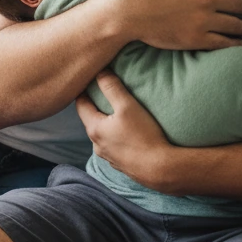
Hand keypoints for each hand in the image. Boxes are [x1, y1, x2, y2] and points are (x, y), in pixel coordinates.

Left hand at [76, 71, 170, 189]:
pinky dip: (116, 136)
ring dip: (106, 122)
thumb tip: (99, 71)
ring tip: (116, 112)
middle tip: (101, 91)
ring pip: (102, 134)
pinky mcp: (121, 164)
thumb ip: (111, 87)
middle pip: (91, 119)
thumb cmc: (143, 135)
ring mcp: (108, 156)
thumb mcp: (127, 106)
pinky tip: (127, 133)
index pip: (80, 104)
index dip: (83, 90)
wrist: (160, 169)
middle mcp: (96, 144)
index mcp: (94, 128)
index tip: (87, 79)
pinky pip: (113, 145)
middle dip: (95, 105)